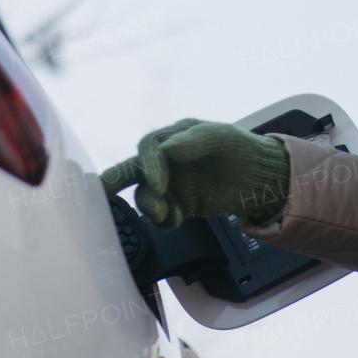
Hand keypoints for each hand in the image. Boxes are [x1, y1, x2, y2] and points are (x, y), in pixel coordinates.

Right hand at [100, 119, 290, 229]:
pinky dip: (165, 220)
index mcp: (172, 138)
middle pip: (132, 171)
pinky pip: (162, 215)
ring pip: (146, 197)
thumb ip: (192, 141)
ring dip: (150, 207)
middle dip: (113, 181)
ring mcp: (171, 184)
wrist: (258, 175)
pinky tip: (177, 218)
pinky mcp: (179, 204)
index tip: (159, 184)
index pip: (149, 149)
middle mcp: (166, 161)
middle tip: (99, 192)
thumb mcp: (218, 137)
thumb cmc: (237, 147)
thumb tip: (166, 147)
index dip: (149, 166)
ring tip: (165, 213)